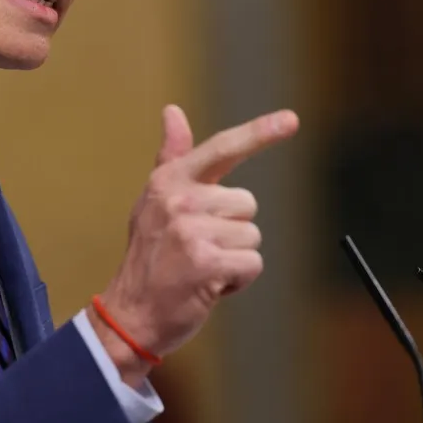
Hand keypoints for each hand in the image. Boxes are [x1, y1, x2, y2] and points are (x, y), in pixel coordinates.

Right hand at [89, 105, 297, 384]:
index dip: (260, 132)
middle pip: (247, 204)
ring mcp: (191, 231)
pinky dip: (238, 280)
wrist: (130, 312)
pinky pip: (252, 264)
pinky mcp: (206, 263)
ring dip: (234, 257)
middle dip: (232, 230)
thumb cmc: (150, 255)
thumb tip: (173, 110)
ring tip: (201, 267)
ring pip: (252, 236)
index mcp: (169, 180)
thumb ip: (172, 156)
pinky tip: (209, 285)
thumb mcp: (155, 200)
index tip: (292, 119)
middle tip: (198, 248)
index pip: (222, 148)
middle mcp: (179, 200)